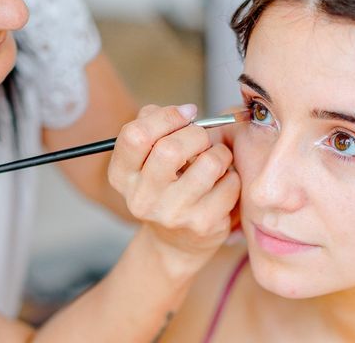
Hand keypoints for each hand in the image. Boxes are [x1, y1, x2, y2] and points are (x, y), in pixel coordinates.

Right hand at [108, 104, 240, 272]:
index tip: (186, 114)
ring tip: (217, 159)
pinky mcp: (203, 225)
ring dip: (220, 153)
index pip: (135, 135)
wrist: (176, 242)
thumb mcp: (147, 158)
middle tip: (204, 138)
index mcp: (122, 176)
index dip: (166, 117)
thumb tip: (186, 112)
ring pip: (208, 164)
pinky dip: (232, 175)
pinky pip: (230, 183)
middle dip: (197, 134)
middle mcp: (142, 198)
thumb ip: (154, 124)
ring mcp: (173, 214)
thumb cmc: (165, 185)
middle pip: (171, 148)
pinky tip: (223, 182)